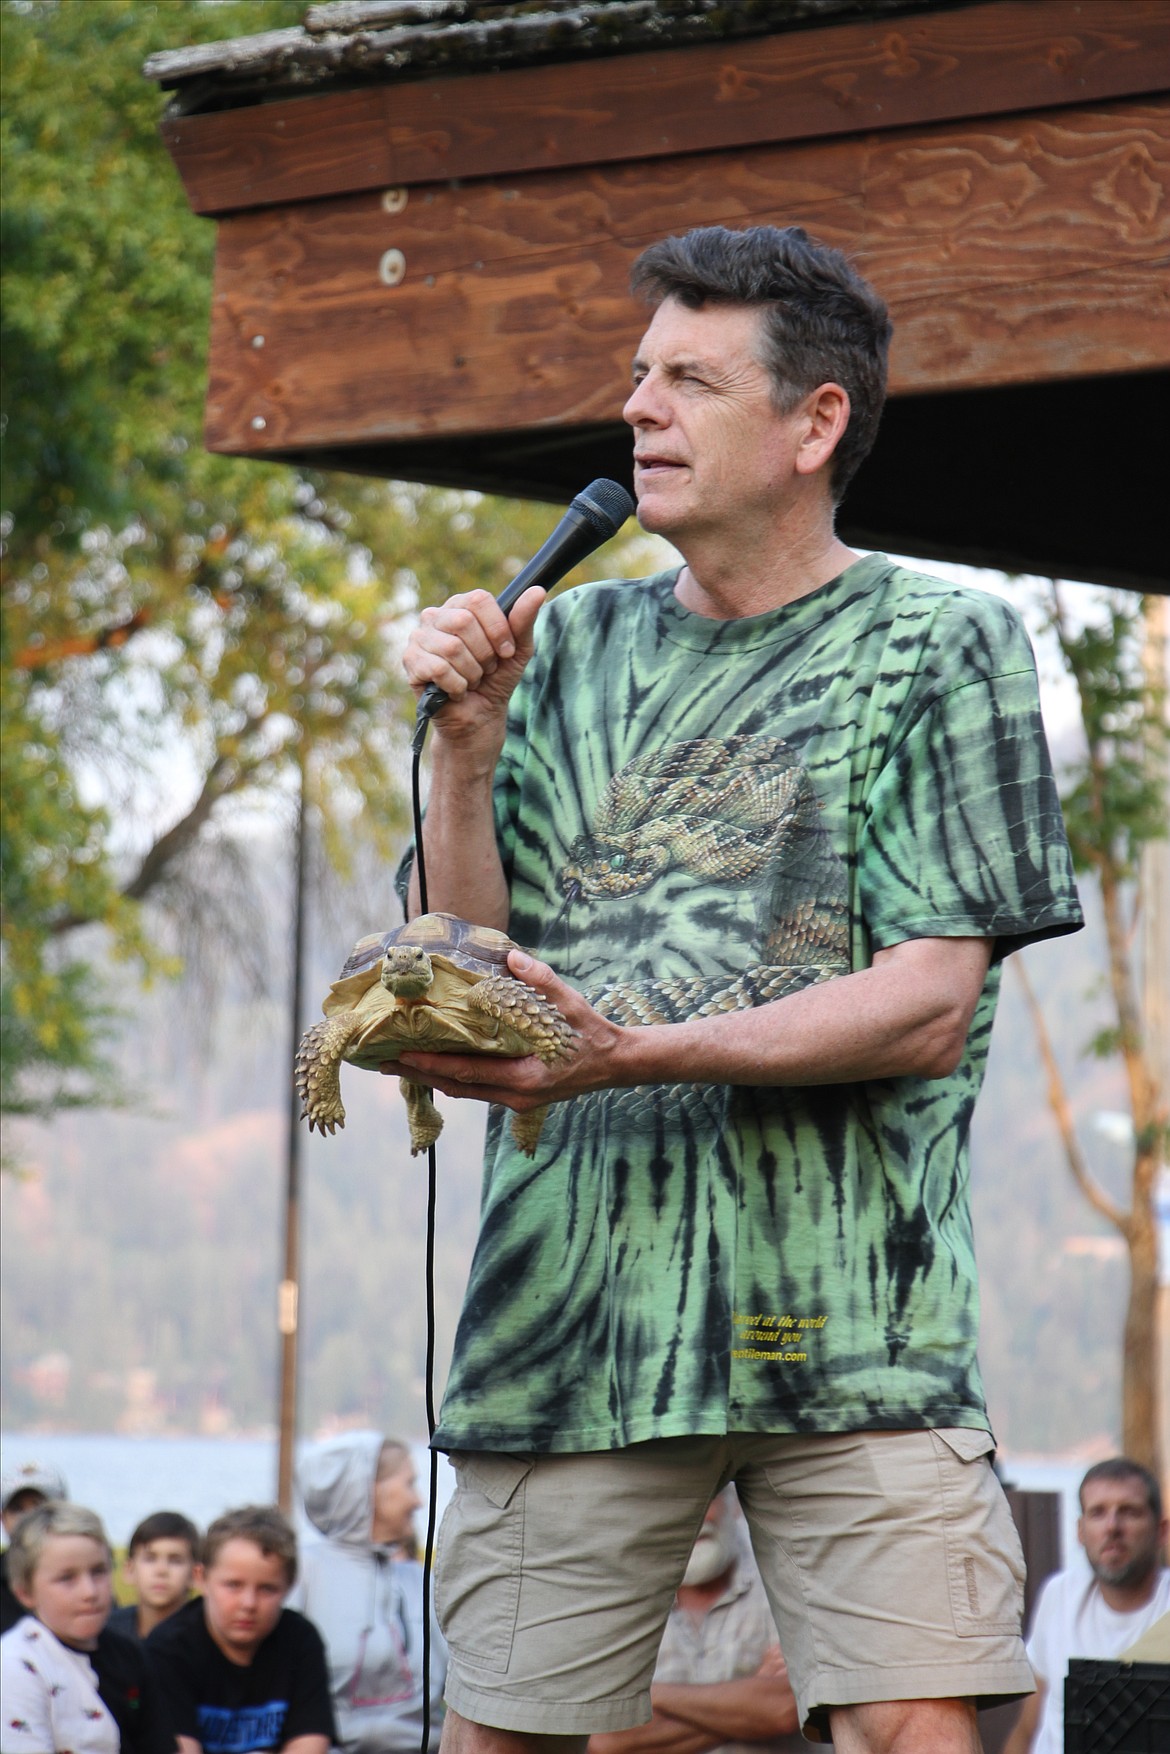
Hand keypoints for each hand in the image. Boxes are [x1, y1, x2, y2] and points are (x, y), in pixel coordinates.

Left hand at [378, 949, 626, 1110]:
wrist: (617, 1064)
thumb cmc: (594, 1036)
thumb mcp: (572, 1006)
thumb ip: (542, 982)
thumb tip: (512, 957)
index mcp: (524, 1080)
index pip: (466, 1073)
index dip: (431, 1065)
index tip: (400, 1056)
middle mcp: (515, 1096)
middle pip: (456, 1088)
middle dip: (419, 1075)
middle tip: (383, 1063)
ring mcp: (516, 1099)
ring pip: (465, 1090)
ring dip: (433, 1077)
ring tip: (402, 1063)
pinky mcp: (519, 1095)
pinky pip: (478, 1088)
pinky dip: (454, 1076)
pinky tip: (438, 1063)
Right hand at [403, 586, 545, 746]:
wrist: (479, 716)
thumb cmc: (496, 679)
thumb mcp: (517, 650)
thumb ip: (524, 620)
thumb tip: (537, 591)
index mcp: (460, 605)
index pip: (478, 600)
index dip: (498, 628)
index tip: (506, 651)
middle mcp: (435, 616)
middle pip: (463, 621)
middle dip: (484, 654)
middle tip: (485, 669)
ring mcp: (419, 637)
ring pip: (452, 648)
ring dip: (471, 673)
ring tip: (471, 680)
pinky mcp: (411, 661)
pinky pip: (438, 669)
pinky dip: (457, 686)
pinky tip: (457, 691)